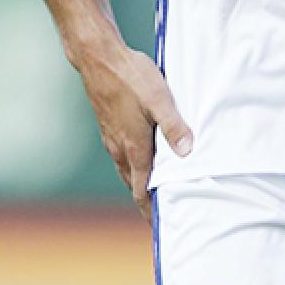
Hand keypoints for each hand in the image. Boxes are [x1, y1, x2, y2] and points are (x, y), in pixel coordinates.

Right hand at [76, 42, 192, 215]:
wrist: (97, 57)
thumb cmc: (129, 76)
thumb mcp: (159, 99)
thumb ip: (173, 126)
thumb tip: (187, 152)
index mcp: (133, 148)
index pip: (141, 191)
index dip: (151, 211)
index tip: (161, 226)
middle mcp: (120, 148)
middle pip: (133, 185)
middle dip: (147, 201)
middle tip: (163, 214)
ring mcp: (112, 137)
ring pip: (127, 170)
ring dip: (140, 183)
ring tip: (156, 191)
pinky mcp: (109, 126)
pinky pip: (122, 155)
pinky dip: (134, 166)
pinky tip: (143, 157)